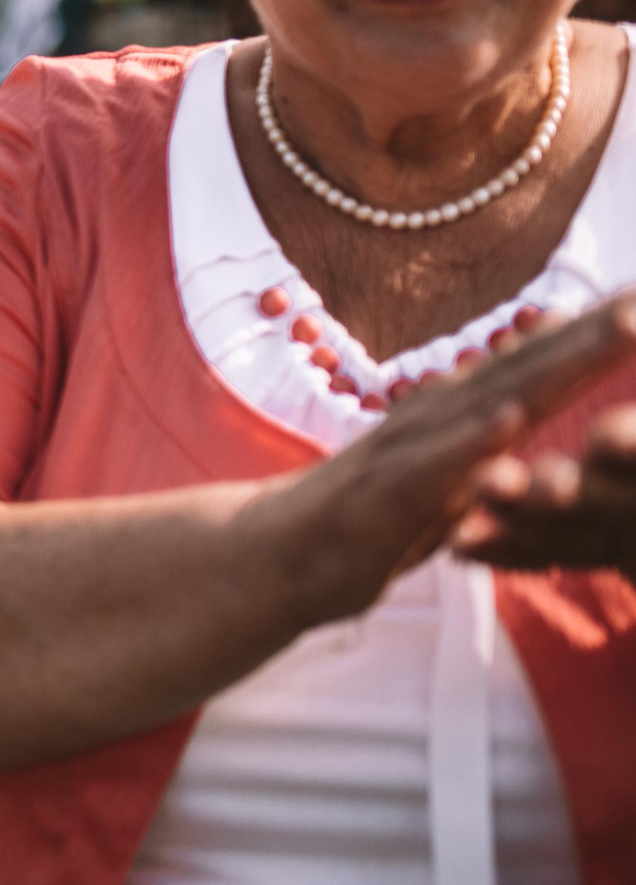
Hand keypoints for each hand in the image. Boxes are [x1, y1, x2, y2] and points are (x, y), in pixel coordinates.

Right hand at [281, 292, 635, 619]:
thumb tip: (523, 399)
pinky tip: (512, 418)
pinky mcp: (389, 491)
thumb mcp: (449, 475)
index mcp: (462, 413)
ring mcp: (414, 448)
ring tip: (618, 330)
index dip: (595, 331)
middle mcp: (442, 414)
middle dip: (598, 329)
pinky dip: (475, 439)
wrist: (281, 555)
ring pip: (498, 397)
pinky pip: (437, 464)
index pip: (539, 363)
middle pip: (533, 363)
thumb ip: (485, 436)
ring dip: (561, 361)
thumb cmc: (371, 519)